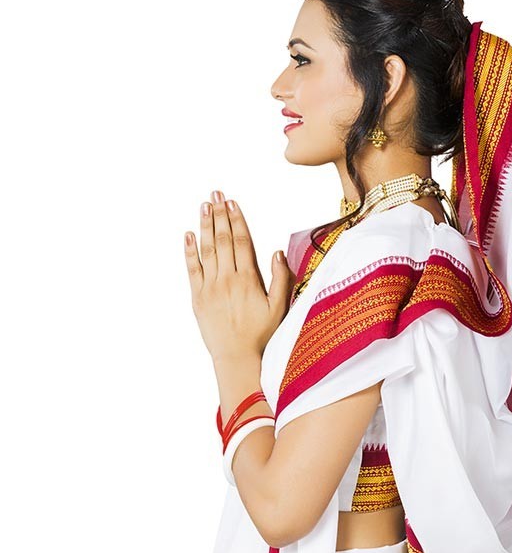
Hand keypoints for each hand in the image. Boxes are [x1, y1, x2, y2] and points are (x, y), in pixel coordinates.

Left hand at [184, 190, 295, 362]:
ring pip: (207, 250)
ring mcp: (210, 288)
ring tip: (204, 206)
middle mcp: (228, 279)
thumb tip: (277, 251)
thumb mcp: (280, 308)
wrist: (237, 358)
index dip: (237, 219)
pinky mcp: (198, 298)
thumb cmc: (262, 335)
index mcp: (249, 280)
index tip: (233, 203)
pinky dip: (190, 251)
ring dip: (206, 226)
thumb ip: (280, 278)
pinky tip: (189, 234)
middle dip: (220, 215)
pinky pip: (192, 269)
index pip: (242, 241)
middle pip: (223, 240)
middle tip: (216, 194)